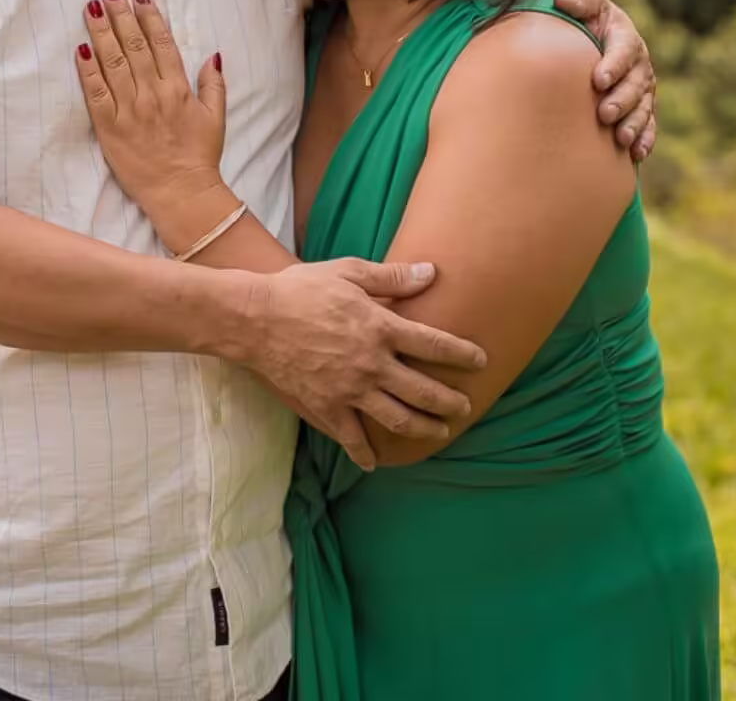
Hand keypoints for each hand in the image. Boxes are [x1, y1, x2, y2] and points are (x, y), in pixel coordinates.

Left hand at [76, 0, 228, 240]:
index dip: (149, 16)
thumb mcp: (216, 117)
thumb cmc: (200, 156)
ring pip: (112, 63)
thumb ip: (213, 84)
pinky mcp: (109, 128)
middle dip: (120, 15)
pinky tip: (80, 50)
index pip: (161, 43)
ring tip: (92, 8)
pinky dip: (88, 71)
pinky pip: (96, 94)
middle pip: (133, 45)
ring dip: (101, 33)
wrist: (182, 193)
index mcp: (178, 88)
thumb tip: (212, 55)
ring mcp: (129, 110)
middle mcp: (152, 93)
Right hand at [238, 259, 486, 469]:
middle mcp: (372, 363)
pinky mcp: (326, 407)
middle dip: (450, 402)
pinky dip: (365, 453)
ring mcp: (350, 390)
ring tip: (440, 433)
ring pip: (398, 419)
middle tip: (465, 407)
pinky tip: (374, 462)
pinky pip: (352, 438)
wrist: (254, 318)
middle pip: (424, 390)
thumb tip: (431, 273)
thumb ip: (391, 277)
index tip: (480, 360)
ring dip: (424, 429)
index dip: (461, 354)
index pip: (434, 344)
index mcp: (380, 327)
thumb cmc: (300, 289)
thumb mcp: (348, 272)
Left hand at [553, 0, 656, 160]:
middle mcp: (639, 64)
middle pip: (635, 84)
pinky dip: (645, 139)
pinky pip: (648, 124)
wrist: (594, 39)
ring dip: (634, 123)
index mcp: (625, 37)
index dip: (614, 65)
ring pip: (643, 107)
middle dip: (622, 100)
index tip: (598, 80)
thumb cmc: (586, 20)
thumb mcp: (585, 4)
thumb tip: (561, 1)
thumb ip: (578, 1)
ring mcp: (642, 87)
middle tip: (604, 113)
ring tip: (620, 138)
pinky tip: (636, 153)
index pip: (623, 51)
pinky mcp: (641, 107)